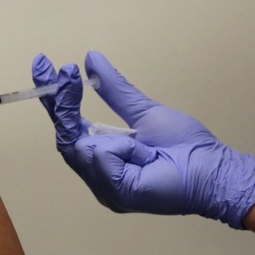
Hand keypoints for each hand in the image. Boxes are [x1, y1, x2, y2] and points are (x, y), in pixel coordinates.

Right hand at [31, 50, 254, 228]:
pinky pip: (102, 159)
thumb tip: (90, 58)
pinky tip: (145, 156)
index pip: (67, 123)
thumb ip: (113, 89)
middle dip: (64, 103)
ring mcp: (105, 188)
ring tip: (144, 147)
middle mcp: (98, 172)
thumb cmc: (185, 146)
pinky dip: (123, 149)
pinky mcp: (116, 195)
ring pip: (81, 147)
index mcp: (103, 153)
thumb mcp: (142, 110)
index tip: (42, 62)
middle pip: (65, 136)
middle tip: (68, 74)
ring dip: (115, 138)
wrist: (211, 170)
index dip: (53, 96)